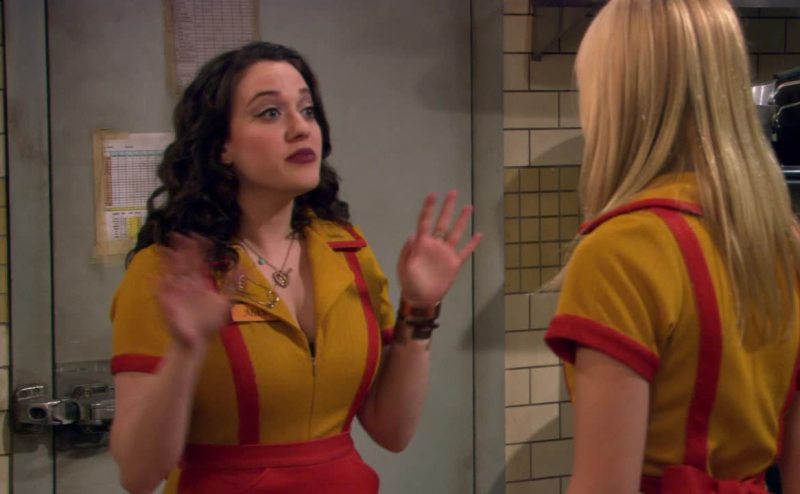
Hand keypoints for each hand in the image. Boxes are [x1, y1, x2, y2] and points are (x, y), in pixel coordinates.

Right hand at [156, 233, 230, 349]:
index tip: (198, 236)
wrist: (197, 340)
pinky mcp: (166, 302)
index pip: (197, 260)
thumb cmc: (209, 320)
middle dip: (180, 249)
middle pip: (182, 262)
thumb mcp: (225, 302)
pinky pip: (160, 292)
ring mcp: (175, 291)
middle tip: (178, 235)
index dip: (197, 248)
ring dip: (167, 261)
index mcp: (198, 281)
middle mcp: (186, 283)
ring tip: (165, 248)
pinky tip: (154, 277)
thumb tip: (244, 268)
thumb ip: (233, 285)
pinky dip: (156, 285)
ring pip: (170, 272)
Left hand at [397, 191, 482, 305]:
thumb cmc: (409, 283)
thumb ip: (407, 252)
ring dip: (462, 220)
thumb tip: (412, 235)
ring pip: (455, 233)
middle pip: (442, 222)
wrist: (421, 299)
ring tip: (468, 207)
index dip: (429, 208)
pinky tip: (479, 234)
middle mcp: (435, 245)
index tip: (433, 194)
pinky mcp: (454, 264)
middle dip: (448, 207)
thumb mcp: (404, 267)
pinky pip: (465, 251)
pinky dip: (473, 244)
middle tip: (453, 192)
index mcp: (421, 244)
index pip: (425, 221)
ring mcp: (445, 253)